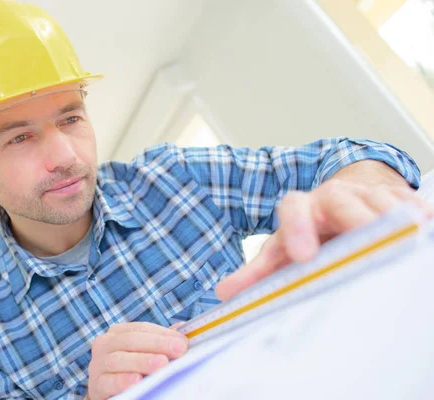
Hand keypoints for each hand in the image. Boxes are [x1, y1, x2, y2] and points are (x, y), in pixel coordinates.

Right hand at [87, 322, 188, 399]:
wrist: (110, 393)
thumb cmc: (130, 370)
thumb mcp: (145, 354)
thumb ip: (161, 343)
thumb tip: (183, 333)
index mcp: (117, 333)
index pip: (142, 329)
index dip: (163, 334)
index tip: (182, 342)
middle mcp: (104, 344)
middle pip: (130, 341)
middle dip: (156, 345)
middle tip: (178, 350)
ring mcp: (97, 365)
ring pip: (118, 359)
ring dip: (141, 361)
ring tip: (161, 364)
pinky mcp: (95, 386)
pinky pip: (107, 382)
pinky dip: (122, 380)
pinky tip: (136, 380)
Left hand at [215, 180, 433, 301]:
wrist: (337, 206)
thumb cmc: (307, 235)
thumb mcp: (280, 251)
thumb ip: (256, 271)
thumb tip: (224, 292)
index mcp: (299, 209)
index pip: (292, 207)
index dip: (296, 228)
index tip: (303, 256)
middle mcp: (330, 196)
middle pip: (341, 199)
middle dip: (353, 217)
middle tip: (369, 238)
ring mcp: (363, 193)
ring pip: (379, 198)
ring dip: (391, 218)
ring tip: (405, 238)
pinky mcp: (393, 197)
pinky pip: (408, 202)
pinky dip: (418, 216)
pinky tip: (425, 231)